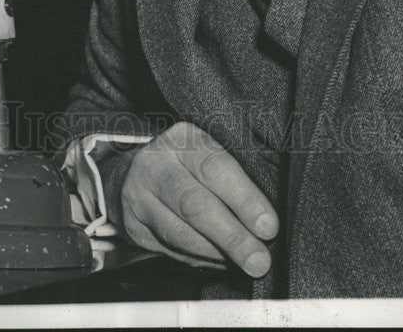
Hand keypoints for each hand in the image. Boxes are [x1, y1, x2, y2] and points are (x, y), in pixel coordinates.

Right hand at [104, 121, 278, 275]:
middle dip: (232, 237)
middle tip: (258, 259)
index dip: (244, 200)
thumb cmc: (188, 164)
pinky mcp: (134, 228)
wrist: (136, 174)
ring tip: (245, 264)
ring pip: (180, 234)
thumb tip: (266, 222)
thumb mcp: (207, 154)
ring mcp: (138, 197)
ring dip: (218, 254)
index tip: (268, 227)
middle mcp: (154, 165)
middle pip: (194, 205)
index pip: (215, 168)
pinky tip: (222, 262)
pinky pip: (172, 251)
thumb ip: (233, 178)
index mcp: (181, 139)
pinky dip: (202, 260)